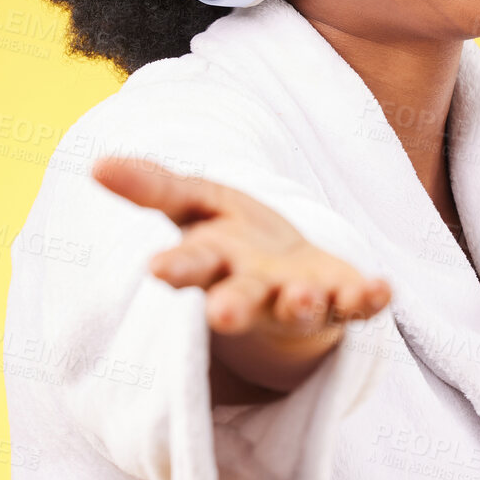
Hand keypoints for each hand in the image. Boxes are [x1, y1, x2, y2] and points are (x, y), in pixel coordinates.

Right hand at [92, 155, 391, 396]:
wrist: (286, 276)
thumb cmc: (232, 237)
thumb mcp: (194, 203)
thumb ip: (153, 187)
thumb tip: (95, 164)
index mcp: (214, 263)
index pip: (190, 265)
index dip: (176, 267)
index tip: (156, 270)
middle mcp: (254, 288)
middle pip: (241, 299)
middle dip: (233, 307)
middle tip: (223, 316)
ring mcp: (298, 298)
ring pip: (298, 307)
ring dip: (302, 303)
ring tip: (303, 297)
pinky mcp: (341, 300)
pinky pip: (357, 303)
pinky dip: (370, 299)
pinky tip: (385, 290)